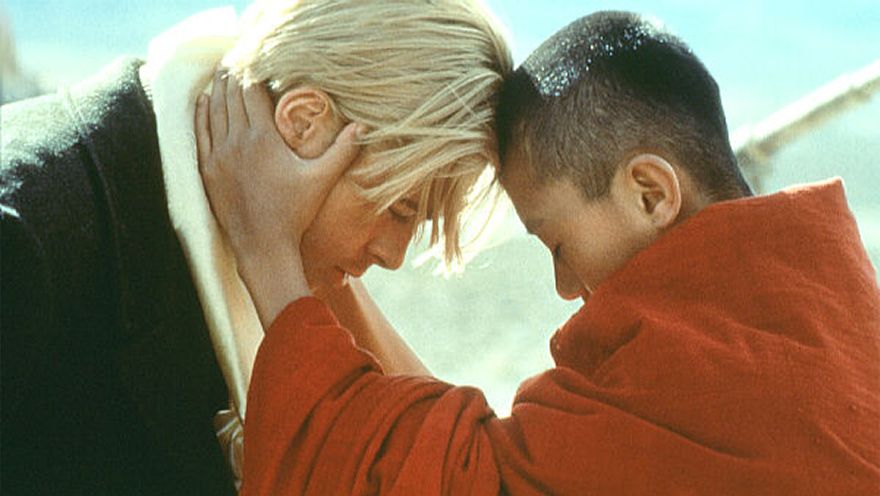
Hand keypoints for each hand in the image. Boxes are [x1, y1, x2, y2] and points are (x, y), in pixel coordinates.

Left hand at [195, 71, 362, 266]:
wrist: (263, 247)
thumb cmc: (294, 214)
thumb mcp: (322, 180)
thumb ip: (343, 151)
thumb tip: (363, 127)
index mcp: (262, 138)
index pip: (251, 91)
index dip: (253, 71)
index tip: (257, 58)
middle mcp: (236, 141)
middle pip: (231, 95)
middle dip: (234, 74)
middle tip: (239, 58)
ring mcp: (218, 156)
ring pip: (214, 110)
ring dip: (218, 89)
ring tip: (223, 72)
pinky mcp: (208, 170)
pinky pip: (200, 132)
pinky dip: (202, 112)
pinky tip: (205, 100)